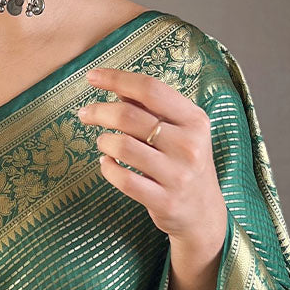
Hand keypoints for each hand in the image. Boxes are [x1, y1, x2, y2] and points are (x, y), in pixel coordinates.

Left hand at [78, 66, 227, 250]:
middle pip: (130, 116)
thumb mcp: (181, 131)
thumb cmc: (185, 164)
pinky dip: (108, 169)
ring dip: (104, 141)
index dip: (117, 79)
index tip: (92, 77)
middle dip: (99, 112)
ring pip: (123, 147)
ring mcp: (177, 175)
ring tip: (103, 142)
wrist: (204, 213)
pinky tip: (107, 164)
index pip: (150, 89)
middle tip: (85, 114)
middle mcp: (189, 145)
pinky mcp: (164, 201)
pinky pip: (124, 179)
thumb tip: (117, 89)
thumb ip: (152, 109)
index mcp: (194, 120)